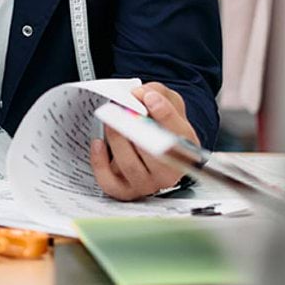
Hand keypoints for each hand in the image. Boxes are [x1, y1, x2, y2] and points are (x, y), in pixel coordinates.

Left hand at [89, 82, 197, 200]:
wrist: (152, 142)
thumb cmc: (162, 124)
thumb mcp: (167, 101)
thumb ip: (157, 93)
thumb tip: (140, 94)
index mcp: (186, 148)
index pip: (179, 135)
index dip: (165, 115)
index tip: (149, 98)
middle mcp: (170, 171)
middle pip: (156, 155)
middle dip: (137, 129)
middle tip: (123, 110)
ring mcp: (148, 183)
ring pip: (131, 167)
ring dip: (118, 141)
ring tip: (110, 122)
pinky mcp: (126, 190)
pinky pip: (111, 183)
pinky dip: (101, 163)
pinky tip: (98, 143)